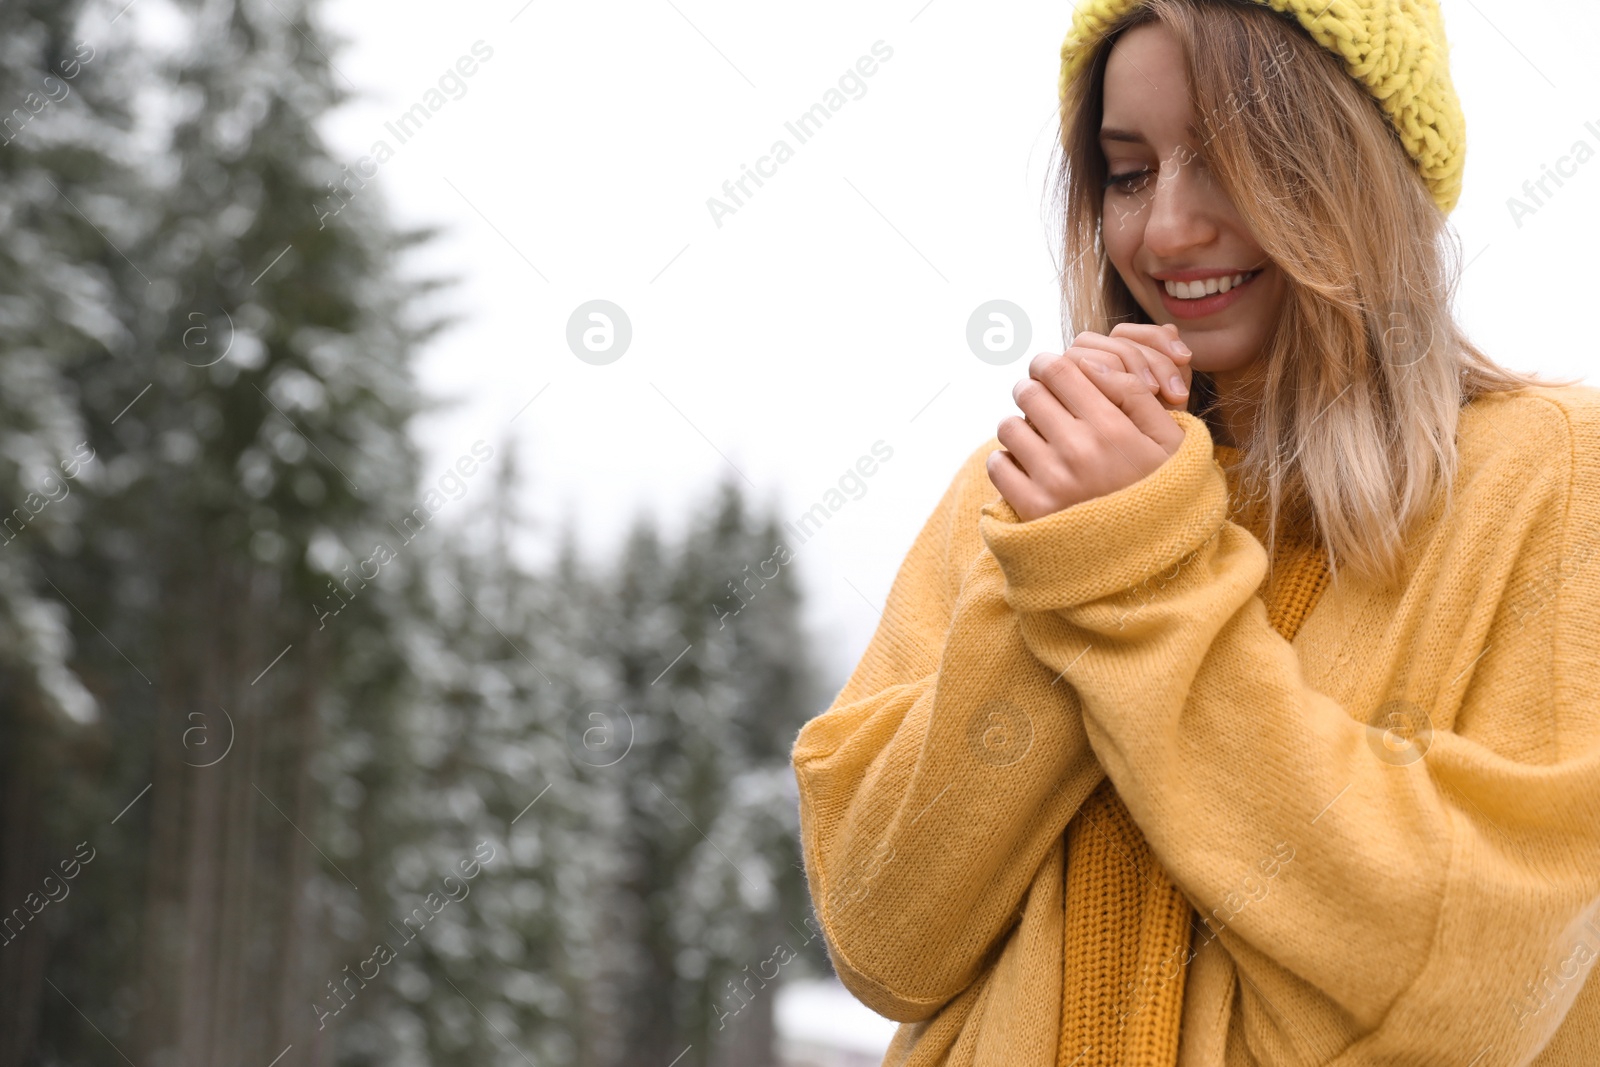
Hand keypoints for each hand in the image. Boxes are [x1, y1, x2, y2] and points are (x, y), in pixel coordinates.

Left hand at [988, 335, 1186, 521]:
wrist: (1151, 556)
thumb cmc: (1159, 487)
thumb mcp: (1168, 438)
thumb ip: (1134, 393)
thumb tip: (1090, 362)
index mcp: (1111, 426)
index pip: (1059, 370)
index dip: (1047, 363)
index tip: (1047, 370)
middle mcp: (1078, 449)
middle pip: (1028, 392)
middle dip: (1032, 391)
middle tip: (1041, 402)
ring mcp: (1052, 480)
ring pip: (1008, 426)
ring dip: (1020, 427)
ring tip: (1038, 440)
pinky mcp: (1032, 508)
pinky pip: (997, 465)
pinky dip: (1007, 461)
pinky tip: (1029, 468)